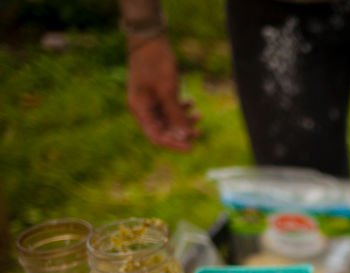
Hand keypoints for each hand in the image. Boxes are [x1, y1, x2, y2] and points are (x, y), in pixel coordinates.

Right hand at [126, 36, 198, 150]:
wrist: (149, 38)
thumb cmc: (156, 64)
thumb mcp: (168, 91)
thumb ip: (175, 114)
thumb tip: (184, 136)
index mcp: (140, 109)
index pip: (157, 137)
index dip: (174, 144)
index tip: (191, 148)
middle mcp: (142, 107)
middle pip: (163, 129)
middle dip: (181, 132)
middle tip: (199, 132)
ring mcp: (149, 100)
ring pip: (168, 119)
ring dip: (183, 120)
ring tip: (200, 116)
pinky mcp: (156, 92)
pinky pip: (169, 107)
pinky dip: (180, 108)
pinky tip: (192, 103)